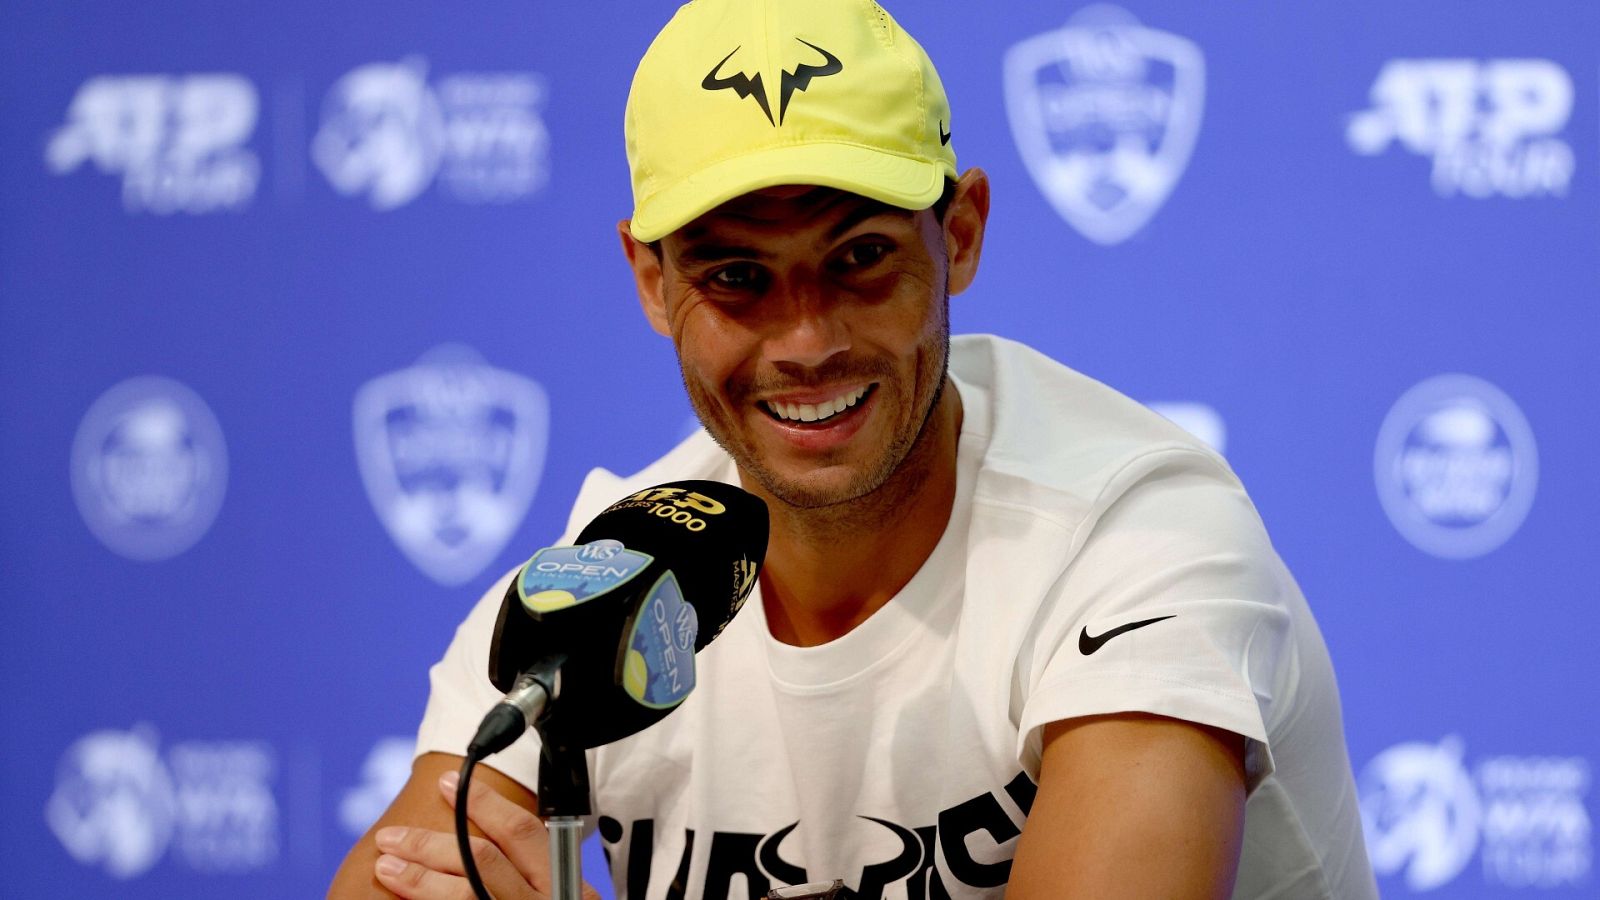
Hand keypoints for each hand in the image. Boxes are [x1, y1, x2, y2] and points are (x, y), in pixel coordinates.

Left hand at [371, 770, 601, 899]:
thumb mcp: (566, 895)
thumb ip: (534, 871)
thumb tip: (490, 830)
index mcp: (564, 885)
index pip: (521, 832)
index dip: (481, 804)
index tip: (445, 784)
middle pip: (480, 861)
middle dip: (430, 844)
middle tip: (392, 836)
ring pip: (462, 896)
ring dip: (417, 879)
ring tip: (386, 865)